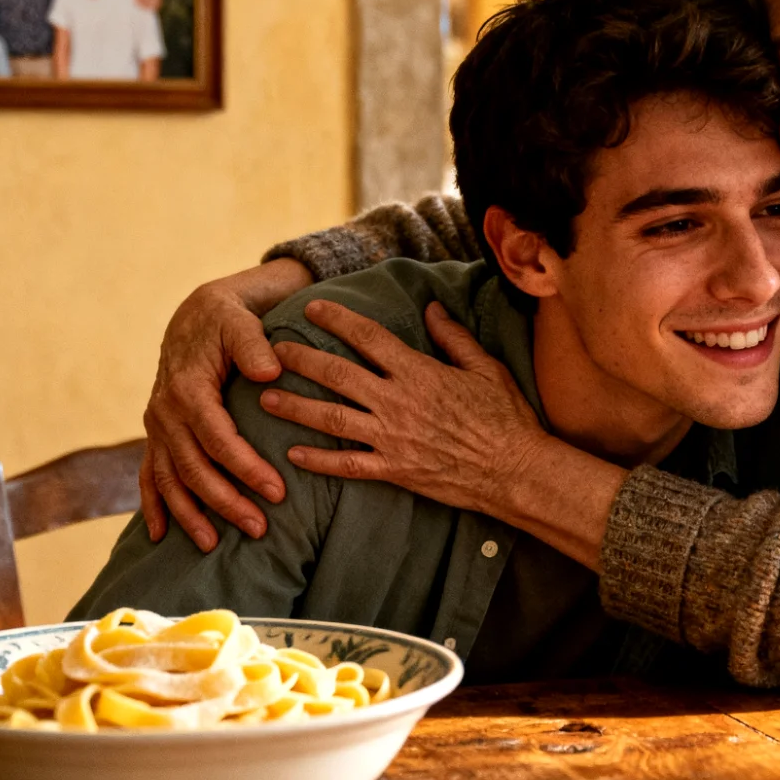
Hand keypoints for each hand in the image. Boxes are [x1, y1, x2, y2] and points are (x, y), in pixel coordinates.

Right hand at [138, 260, 312, 549]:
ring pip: (169, 478)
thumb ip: (254, 345)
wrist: (196, 314)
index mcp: (188, 389)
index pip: (219, 439)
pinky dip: (153, 505)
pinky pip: (149, 474)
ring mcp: (157, 426)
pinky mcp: (158, 434)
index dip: (246, 468)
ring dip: (190, 513)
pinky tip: (159, 535)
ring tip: (213, 545)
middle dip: (225, 501)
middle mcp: (165, 412)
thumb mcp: (240, 320)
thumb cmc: (226, 318)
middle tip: (259, 528)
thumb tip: (271, 372)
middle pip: (194, 467)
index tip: (276, 492)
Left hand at [263, 301, 549, 516]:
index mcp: (419, 372)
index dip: (337, 320)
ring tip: (265, 399)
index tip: (313, 308)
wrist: (514, 471)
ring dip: (296, 407)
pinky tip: (293, 454)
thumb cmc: (506, 417)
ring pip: (332, 419)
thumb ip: (454, 337)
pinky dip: (318, 461)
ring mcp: (392, 438)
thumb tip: (432, 308)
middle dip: (301, 360)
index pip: (368, 338)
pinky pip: (347, 465)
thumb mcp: (486, 368)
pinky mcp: (394, 470)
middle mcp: (398, 402)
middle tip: (272, 351)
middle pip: (338, 375)